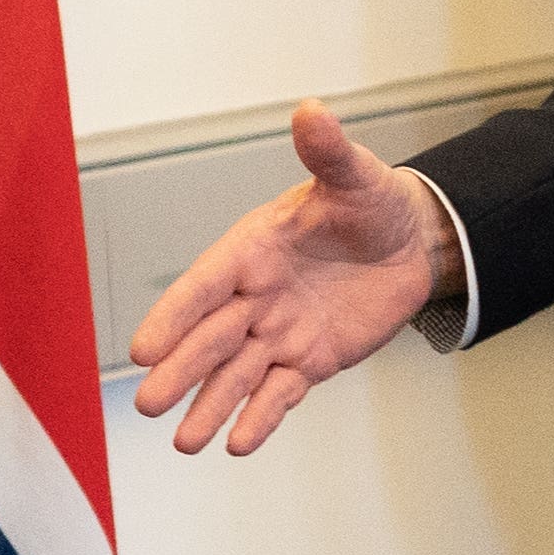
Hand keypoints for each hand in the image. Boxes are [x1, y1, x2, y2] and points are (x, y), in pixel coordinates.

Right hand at [127, 102, 453, 456]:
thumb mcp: (355, 176)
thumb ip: (328, 152)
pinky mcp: (309, 361)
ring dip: (211, 405)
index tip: (144, 350)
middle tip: (148, 405)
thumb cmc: (371, 203)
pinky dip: (261, 417)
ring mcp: (279, 332)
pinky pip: (280, 394)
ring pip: (237, 375)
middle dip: (182, 372)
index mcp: (252, 250)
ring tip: (186, 442)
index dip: (175, 317)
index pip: (205, 286)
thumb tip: (312, 110)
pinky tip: (238, 444)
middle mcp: (256, 296)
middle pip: (211, 339)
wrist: (410, 242)